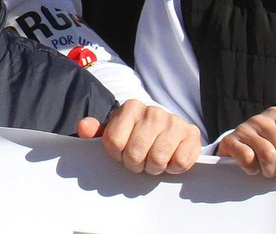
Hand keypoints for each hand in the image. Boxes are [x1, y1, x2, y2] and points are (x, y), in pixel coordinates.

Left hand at [78, 100, 201, 175]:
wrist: (168, 130)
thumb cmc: (136, 133)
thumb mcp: (115, 130)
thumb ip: (96, 131)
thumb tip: (84, 127)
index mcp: (130, 107)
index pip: (113, 142)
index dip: (116, 156)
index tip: (122, 154)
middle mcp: (153, 111)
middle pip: (134, 154)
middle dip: (135, 164)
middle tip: (140, 161)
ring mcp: (174, 121)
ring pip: (157, 160)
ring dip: (154, 168)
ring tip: (153, 161)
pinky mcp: (192, 134)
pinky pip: (179, 163)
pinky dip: (172, 168)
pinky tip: (170, 159)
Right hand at [216, 107, 275, 177]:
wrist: (238, 150)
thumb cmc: (271, 147)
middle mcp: (261, 119)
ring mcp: (243, 128)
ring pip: (268, 155)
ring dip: (271, 171)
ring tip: (269, 170)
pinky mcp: (230, 141)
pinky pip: (248, 159)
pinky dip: (253, 169)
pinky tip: (253, 168)